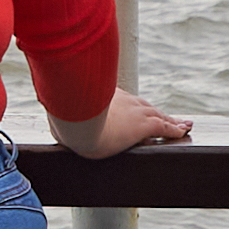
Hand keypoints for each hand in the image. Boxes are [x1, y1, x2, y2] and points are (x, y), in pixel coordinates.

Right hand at [52, 101, 189, 157]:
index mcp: (106, 97)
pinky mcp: (143, 126)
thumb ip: (58, 108)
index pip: (127, 101)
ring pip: (158, 115)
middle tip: (169, 117)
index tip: (139, 108)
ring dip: (171, 120)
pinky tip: (184, 131)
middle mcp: (124, 101)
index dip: (136, 106)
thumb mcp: (59, 111)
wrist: (77, 124)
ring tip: (183, 124)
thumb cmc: (64, 117)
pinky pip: (165, 128)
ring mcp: (135, 112)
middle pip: (146, 107)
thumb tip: (44, 99)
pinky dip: (176, 129)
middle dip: (157, 112)